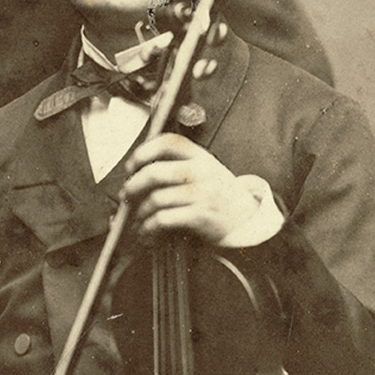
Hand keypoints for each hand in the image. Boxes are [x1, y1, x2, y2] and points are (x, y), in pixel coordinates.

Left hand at [122, 135, 263, 244]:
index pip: (169, 142)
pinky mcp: (201, 215)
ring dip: (140, 213)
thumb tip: (138, 173)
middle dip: (133, 185)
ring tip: (138, 220)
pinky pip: (163, 219)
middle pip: (155, 172)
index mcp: (201, 157)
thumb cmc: (220, 196)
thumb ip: (180, 166)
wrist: (247, 220)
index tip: (131, 165)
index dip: (144, 151)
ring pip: (156, 199)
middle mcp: (202, 171)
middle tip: (126, 195)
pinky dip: (149, 228)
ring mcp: (202, 193)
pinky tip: (147, 232)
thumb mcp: (206, 171)